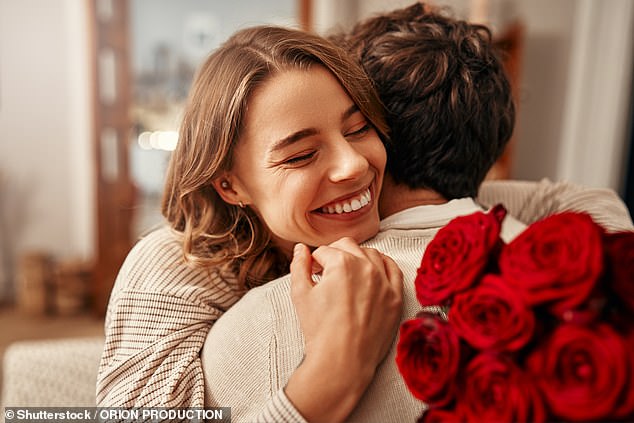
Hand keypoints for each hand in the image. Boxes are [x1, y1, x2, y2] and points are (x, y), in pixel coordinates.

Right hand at [284, 238, 402, 421]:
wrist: (342, 361)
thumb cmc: (320, 331)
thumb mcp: (300, 294)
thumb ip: (299, 266)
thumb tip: (301, 250)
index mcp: (341, 263)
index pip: (324, 250)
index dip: (315, 260)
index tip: (314, 271)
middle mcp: (366, 267)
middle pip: (348, 246)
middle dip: (335, 254)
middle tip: (328, 271)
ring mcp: (384, 282)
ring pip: (371, 254)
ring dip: (358, 257)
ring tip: (348, 273)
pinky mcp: (395, 297)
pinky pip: (393, 270)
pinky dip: (383, 265)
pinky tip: (374, 270)